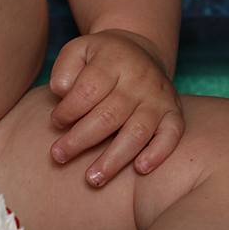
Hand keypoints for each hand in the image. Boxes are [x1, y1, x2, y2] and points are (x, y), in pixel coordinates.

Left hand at [47, 30, 183, 187]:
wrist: (140, 52)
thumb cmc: (100, 59)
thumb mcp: (79, 50)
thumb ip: (65, 68)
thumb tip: (62, 92)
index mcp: (113, 60)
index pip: (88, 90)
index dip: (68, 110)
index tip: (55, 123)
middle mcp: (139, 79)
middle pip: (109, 115)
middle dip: (80, 140)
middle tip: (58, 157)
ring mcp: (158, 97)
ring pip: (137, 131)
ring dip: (114, 158)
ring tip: (93, 179)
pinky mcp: (173, 113)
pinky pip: (171, 135)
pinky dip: (158, 153)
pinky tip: (140, 170)